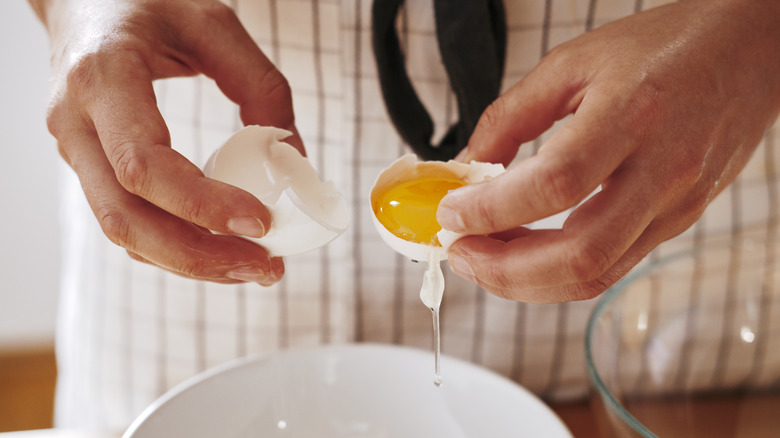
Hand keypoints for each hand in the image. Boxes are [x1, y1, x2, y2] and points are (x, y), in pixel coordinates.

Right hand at [30, 0, 301, 284]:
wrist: (85, 1)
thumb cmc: (147, 3)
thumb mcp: (214, 24)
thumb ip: (261, 86)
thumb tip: (295, 159)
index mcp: (103, 78)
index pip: (145, 164)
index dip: (202, 204)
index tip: (260, 222)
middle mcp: (76, 123)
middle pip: (127, 218)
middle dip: (200, 256)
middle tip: (265, 266)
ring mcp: (75, 151)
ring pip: (124, 231)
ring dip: (191, 261)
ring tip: (255, 267)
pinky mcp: (91, 168)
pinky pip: (129, 220)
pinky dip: (176, 245)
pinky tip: (222, 249)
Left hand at [436, 0, 779, 302]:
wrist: (749, 52)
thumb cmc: (666, 47)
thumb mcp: (573, 62)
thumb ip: (512, 115)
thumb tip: (468, 166)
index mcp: (631, 116)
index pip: (555, 184)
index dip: (492, 209)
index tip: (450, 212)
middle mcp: (661, 171)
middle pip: (579, 255)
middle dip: (504, 270)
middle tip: (460, 252)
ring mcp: (675, 205)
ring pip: (596, 275)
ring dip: (527, 282)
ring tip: (483, 257)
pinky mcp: (677, 221)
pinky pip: (612, 266)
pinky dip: (558, 271)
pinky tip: (525, 251)